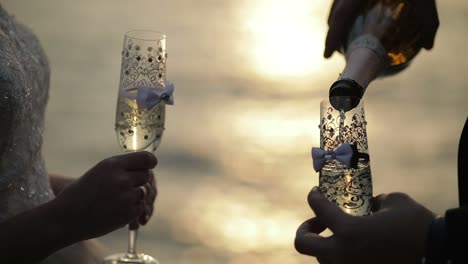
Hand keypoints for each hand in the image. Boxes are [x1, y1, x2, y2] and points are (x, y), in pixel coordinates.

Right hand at [50, 151, 157, 240]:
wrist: (66, 218)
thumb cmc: (80, 194)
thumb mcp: (99, 171)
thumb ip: (121, 168)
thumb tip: (144, 166)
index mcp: (113, 164)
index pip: (146, 158)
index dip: (149, 162)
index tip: (149, 166)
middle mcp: (121, 178)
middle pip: (146, 175)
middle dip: (138, 181)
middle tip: (124, 188)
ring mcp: (126, 196)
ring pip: (143, 193)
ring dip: (134, 197)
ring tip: (114, 201)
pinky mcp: (128, 212)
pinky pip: (140, 208)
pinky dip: (132, 210)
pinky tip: (115, 211)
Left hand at [295, 187, 435, 263]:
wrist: (439, 258)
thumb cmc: (418, 228)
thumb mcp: (396, 203)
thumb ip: (375, 201)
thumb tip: (369, 205)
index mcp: (349, 231)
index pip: (318, 208)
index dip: (314, 197)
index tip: (315, 193)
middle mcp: (342, 254)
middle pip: (303, 243)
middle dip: (306, 230)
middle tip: (319, 223)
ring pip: (322, 258)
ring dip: (327, 246)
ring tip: (344, 237)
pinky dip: (343, 256)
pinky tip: (357, 249)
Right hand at [324, 0, 439, 57]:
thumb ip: (428, 21)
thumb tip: (428, 46)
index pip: (341, 16)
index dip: (332, 37)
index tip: (326, 56)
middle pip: (336, 11)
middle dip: (332, 32)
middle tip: (332, 50)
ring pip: (339, 2)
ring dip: (337, 19)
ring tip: (340, 35)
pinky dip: (347, 8)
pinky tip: (355, 15)